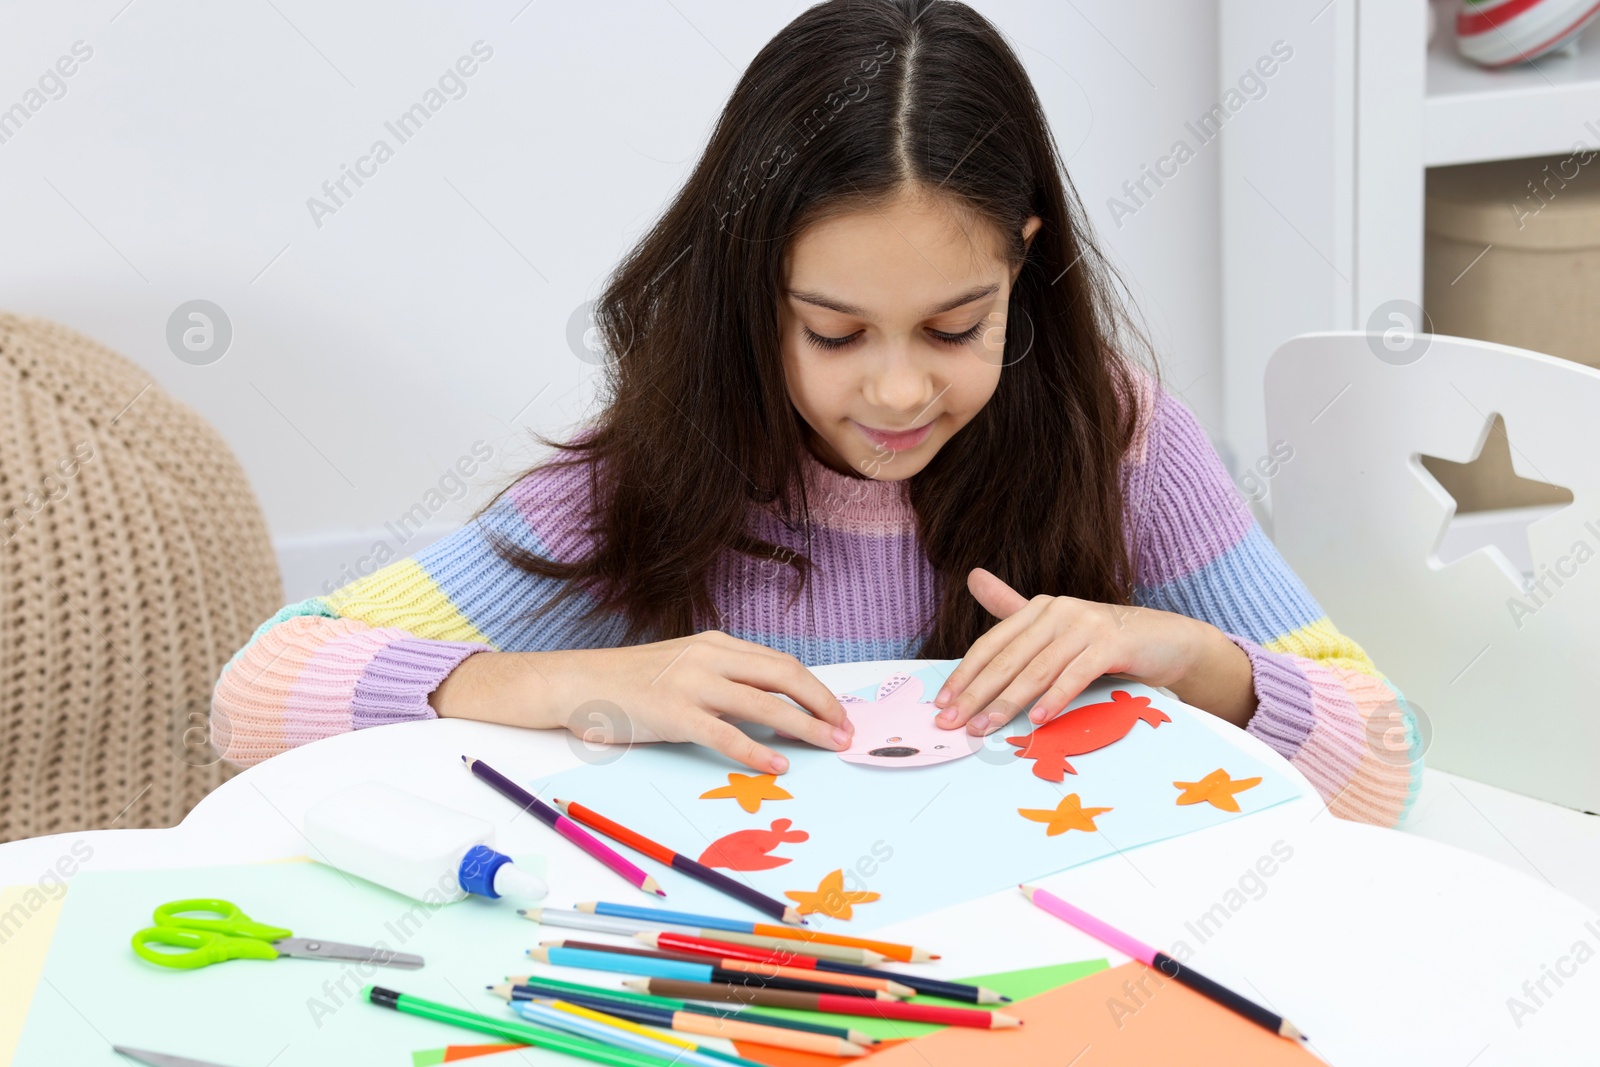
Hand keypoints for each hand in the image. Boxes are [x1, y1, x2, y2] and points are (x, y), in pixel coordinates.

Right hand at [434, 633, 854, 773]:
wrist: (575, 682)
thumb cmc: (629, 683)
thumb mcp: (684, 669)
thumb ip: (724, 682)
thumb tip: (772, 710)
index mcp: (716, 644)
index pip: (782, 665)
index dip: (817, 690)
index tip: (839, 714)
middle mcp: (709, 656)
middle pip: (784, 676)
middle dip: (823, 705)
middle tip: (847, 731)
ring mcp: (691, 682)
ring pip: (764, 704)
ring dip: (805, 727)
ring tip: (831, 746)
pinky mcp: (672, 712)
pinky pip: (725, 734)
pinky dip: (757, 751)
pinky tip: (778, 765)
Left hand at [930, 567, 1229, 734]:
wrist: (1167, 641)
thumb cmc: (1105, 641)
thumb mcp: (1057, 629)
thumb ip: (1013, 608)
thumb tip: (972, 577)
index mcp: (1039, 608)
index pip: (991, 644)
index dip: (965, 674)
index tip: (943, 704)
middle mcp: (1058, 611)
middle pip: (1007, 658)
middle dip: (977, 694)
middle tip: (954, 723)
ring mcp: (1085, 625)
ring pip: (1037, 669)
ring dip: (1008, 702)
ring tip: (986, 728)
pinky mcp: (1112, 643)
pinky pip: (1076, 674)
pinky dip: (1055, 698)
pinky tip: (1038, 719)